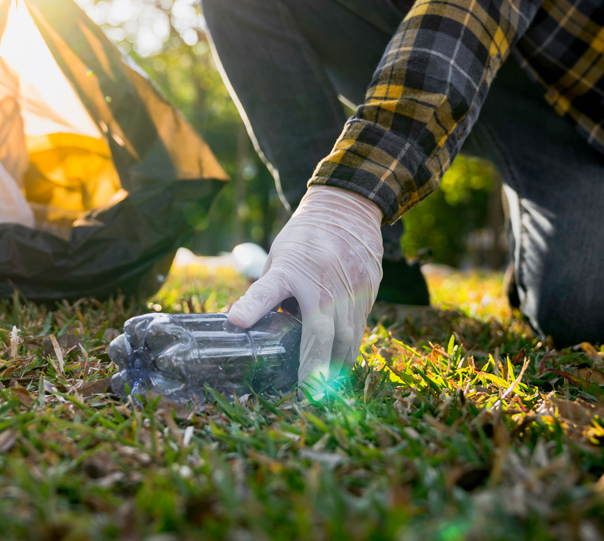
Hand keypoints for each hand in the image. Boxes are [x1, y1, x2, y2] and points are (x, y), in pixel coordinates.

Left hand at [227, 186, 382, 395]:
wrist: (347, 208)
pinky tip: (342, 364)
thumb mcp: (279, 255)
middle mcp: (322, 279)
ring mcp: (350, 286)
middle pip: (320, 331)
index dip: (251, 306)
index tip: (234, 322)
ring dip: (336, 365)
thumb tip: (246, 323)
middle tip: (307, 395)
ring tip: (327, 389)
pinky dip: (350, 348)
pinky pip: (360, 327)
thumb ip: (268, 289)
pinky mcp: (369, 290)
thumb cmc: (305, 236)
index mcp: (290, 267)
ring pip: (347, 336)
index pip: (266, 288)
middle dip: (314, 368)